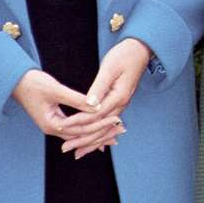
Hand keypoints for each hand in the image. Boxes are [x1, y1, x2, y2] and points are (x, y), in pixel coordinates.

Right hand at [12, 70, 121, 156]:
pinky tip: (100, 130)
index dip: (100, 123)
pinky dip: (88, 129)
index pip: (81, 128)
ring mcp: (53, 126)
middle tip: (121, 130)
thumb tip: (96, 105)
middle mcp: (52, 129)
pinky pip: (75, 128)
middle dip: (102, 133)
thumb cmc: (33, 83)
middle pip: (82, 135)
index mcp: (51, 124)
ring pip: (79, 134)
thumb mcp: (56, 89)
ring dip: (97, 133)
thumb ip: (76, 99)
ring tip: (116, 134)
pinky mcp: (56, 120)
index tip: (117, 119)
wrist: (15, 81)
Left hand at [67, 39, 151, 157]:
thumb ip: (99, 87)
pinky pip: (107, 124)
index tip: (62, 127)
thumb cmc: (125, 55)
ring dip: (90, 142)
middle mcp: (122, 104)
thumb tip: (89, 104)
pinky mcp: (119, 103)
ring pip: (105, 129)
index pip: (95, 115)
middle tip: (65, 149)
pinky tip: (92, 143)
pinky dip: (99, 135)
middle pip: (100, 128)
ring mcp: (121, 104)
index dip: (78, 122)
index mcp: (119, 96)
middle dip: (83, 140)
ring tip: (76, 152)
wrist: (141, 50)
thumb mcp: (110, 68)